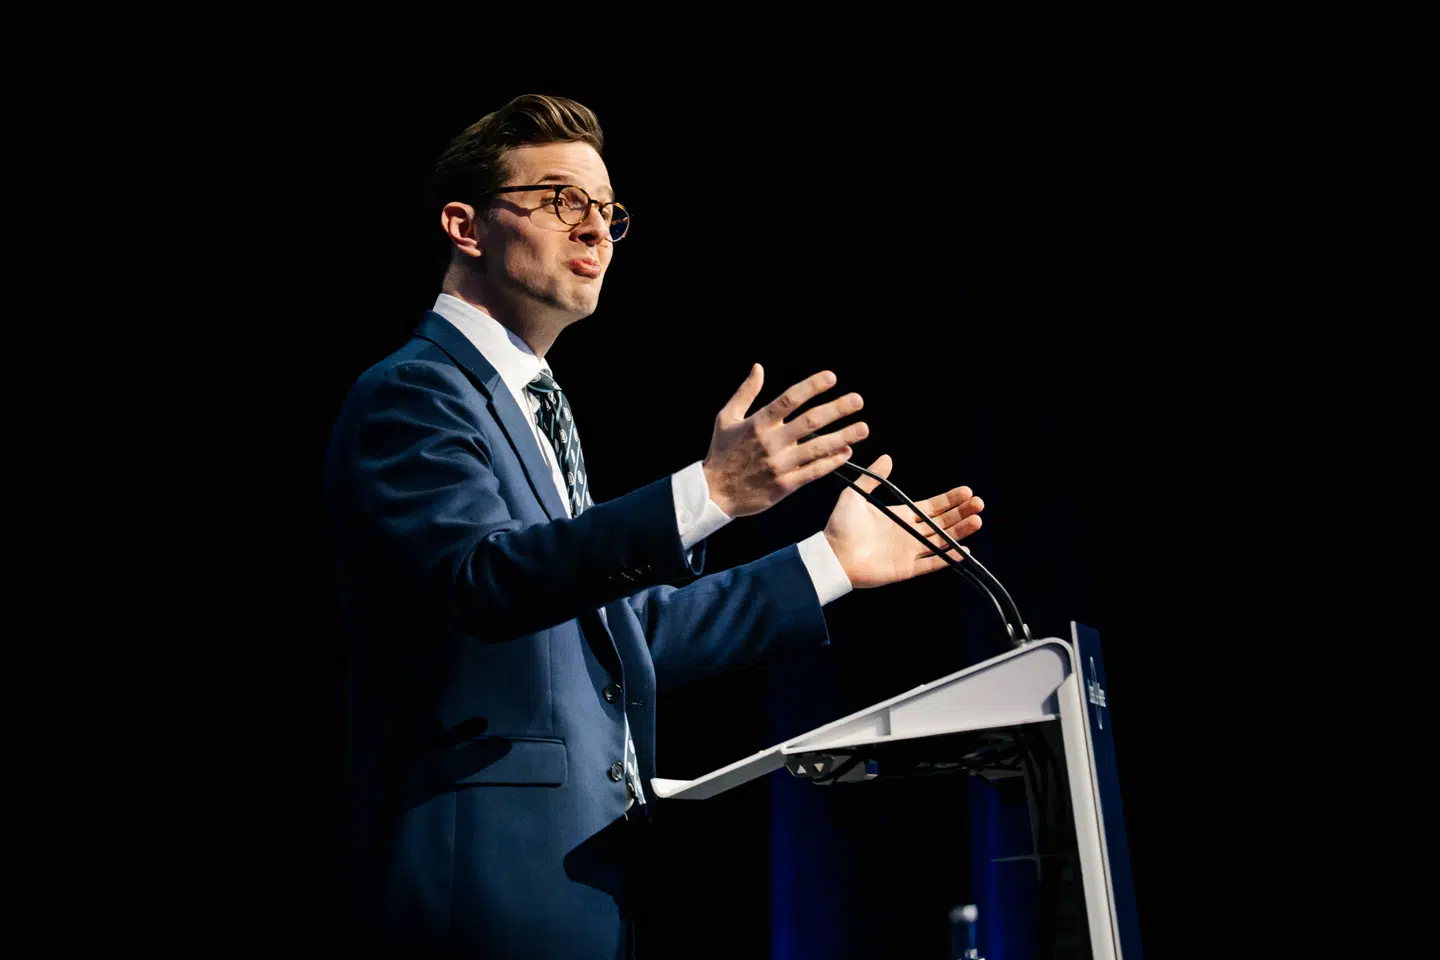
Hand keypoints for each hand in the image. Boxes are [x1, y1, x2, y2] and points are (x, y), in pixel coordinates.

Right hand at [702, 365, 868, 517]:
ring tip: (863, 428)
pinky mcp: (785, 485)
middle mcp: (771, 442)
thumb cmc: (722, 453)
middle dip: (836, 410)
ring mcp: (780, 464)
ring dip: (843, 437)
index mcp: (758, 423)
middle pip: (810, 421)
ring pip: (817, 448)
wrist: (715, 492)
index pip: (789, 399)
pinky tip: (847, 453)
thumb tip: (758, 368)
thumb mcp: (726, 418)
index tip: (831, 378)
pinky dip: (831, 462)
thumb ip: (745, 392)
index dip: (812, 387)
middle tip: (857, 400)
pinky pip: (813, 472)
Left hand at [822, 454, 984, 589]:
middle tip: (979, 504)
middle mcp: (908, 533)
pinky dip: (947, 558)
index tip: (966, 491)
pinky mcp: (905, 569)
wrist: (831, 554)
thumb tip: (887, 457)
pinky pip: (931, 563)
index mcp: (899, 515)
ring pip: (941, 541)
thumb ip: (873, 478)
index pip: (931, 506)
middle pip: (942, 522)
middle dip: (961, 513)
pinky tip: (964, 550)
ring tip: (977, 520)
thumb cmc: (840, 525)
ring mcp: (908, 551)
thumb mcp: (855, 495)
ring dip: (960, 532)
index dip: (949, 499)